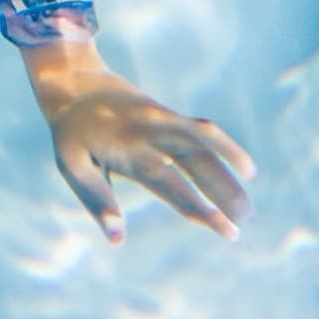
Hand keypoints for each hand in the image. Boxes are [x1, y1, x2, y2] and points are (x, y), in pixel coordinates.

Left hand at [25, 46, 255, 243]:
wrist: (72, 80)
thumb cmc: (71, 133)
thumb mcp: (72, 164)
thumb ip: (97, 199)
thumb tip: (117, 238)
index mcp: (125, 149)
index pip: (168, 182)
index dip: (197, 206)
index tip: (223, 228)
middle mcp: (148, 132)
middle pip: (193, 163)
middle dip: (221, 193)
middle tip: (243, 223)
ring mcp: (161, 120)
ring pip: (203, 146)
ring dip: (228, 175)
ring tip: (247, 209)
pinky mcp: (167, 113)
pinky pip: (201, 129)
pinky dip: (225, 146)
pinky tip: (246, 167)